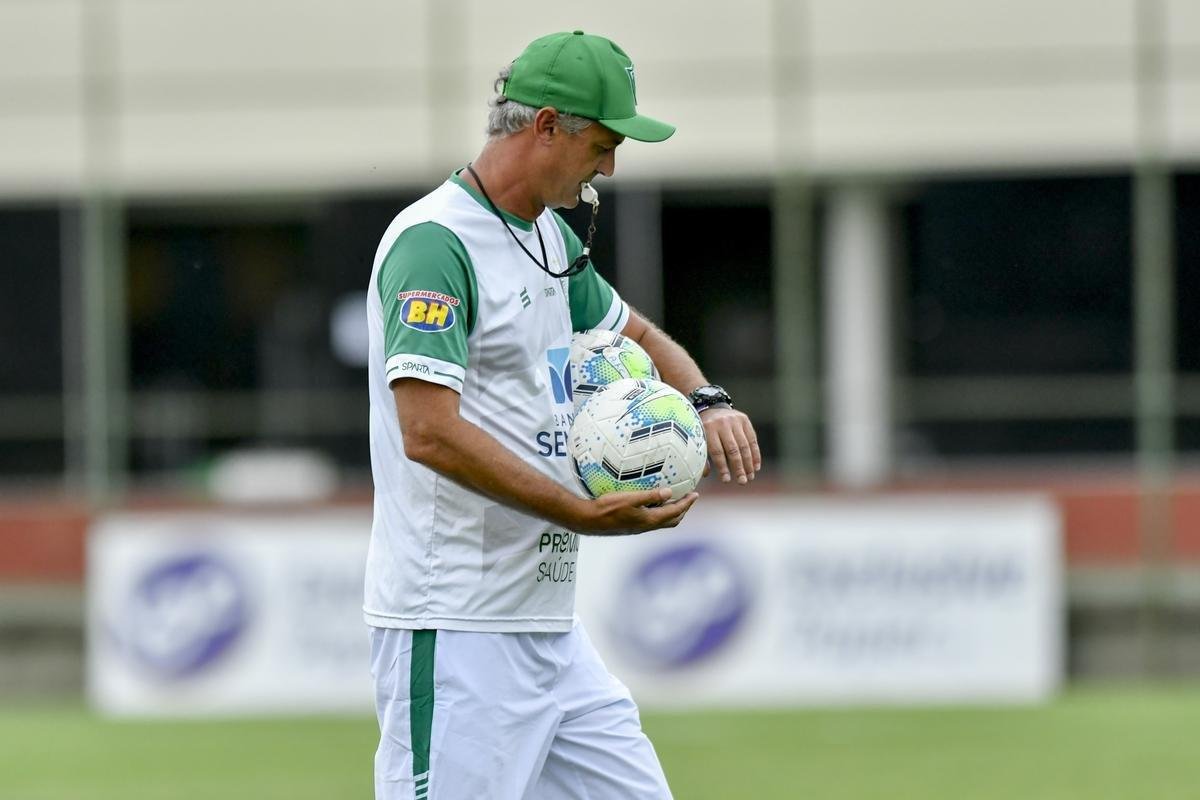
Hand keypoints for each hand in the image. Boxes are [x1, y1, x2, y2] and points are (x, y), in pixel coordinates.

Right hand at [572, 487, 698, 534]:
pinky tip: (651, 503)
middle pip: (672, 520)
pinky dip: (659, 512)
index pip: (675, 512)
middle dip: (683, 509)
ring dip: (671, 512)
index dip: (686, 504)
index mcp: (649, 520)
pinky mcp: (631, 526)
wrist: (589, 520)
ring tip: (673, 500)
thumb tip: (669, 492)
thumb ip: (650, 496)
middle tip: (688, 498)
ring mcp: (639, 528)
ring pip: (662, 521)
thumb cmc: (607, 508)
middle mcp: (647, 526)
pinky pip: (651, 519)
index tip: (695, 494)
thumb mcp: (630, 498)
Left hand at [699, 406, 760, 484]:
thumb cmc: (703, 429)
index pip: (717, 451)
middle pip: (733, 450)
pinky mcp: (745, 420)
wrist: (711, 407)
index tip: (726, 480)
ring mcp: (735, 421)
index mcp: (708, 428)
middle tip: (742, 482)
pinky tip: (756, 467)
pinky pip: (752, 440)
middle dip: (739, 468)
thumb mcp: (699, 439)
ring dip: (749, 464)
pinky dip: (755, 454)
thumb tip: (704, 475)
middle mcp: (722, 423)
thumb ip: (702, 456)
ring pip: (744, 446)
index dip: (723, 467)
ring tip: (750, 477)